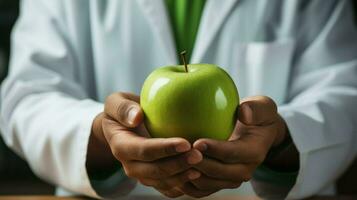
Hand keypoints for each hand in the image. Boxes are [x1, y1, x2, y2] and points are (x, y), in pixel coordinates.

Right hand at [87, 92, 202, 197]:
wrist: (123, 128)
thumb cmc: (123, 111)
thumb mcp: (115, 102)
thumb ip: (123, 108)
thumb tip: (137, 117)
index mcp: (121, 147)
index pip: (143, 151)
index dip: (164, 149)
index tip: (185, 143)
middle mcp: (130, 166)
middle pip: (155, 171)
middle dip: (178, 165)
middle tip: (198, 155)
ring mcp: (143, 176)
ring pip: (164, 183)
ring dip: (183, 177)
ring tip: (203, 166)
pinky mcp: (154, 180)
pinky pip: (169, 189)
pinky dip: (184, 184)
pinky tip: (200, 174)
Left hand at [177, 96, 288, 196]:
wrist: (258, 135)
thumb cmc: (257, 116)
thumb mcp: (263, 108)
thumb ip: (255, 108)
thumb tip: (243, 112)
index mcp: (254, 152)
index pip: (233, 153)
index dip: (215, 150)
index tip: (197, 142)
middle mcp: (244, 170)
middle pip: (219, 173)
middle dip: (199, 164)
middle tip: (180, 152)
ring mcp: (231, 180)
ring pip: (208, 184)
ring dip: (190, 175)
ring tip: (174, 160)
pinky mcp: (220, 184)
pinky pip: (201, 190)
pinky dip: (187, 183)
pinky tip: (172, 169)